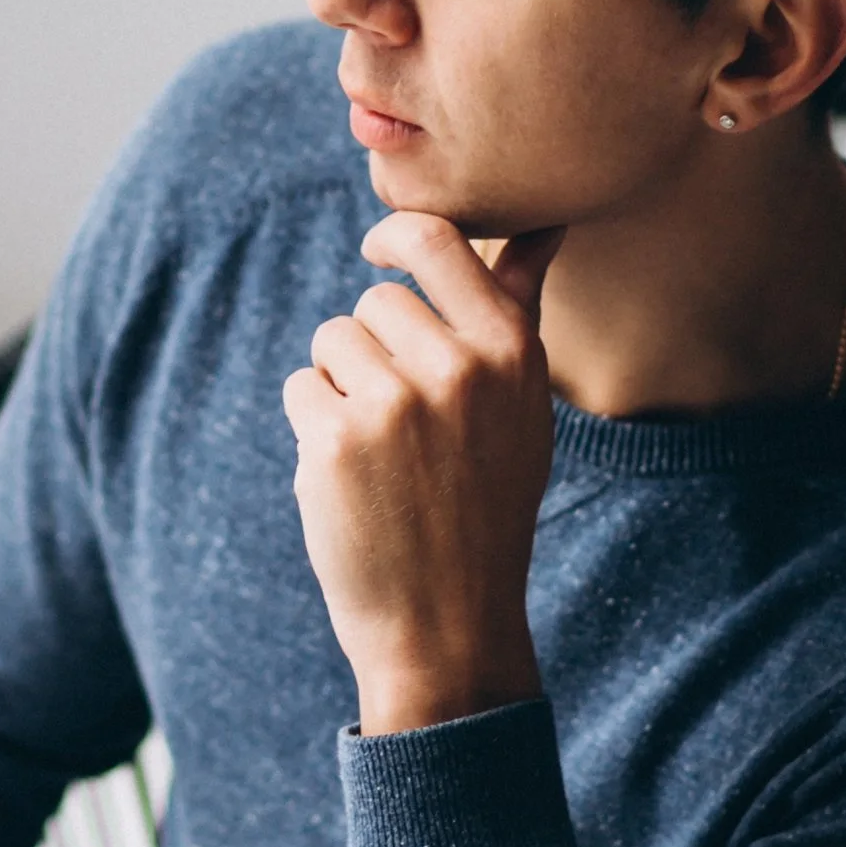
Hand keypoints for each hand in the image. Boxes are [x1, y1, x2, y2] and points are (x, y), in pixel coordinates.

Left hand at [283, 216, 564, 733]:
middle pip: (374, 302)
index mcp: (511, 353)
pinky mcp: (333, 441)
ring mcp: (393, 404)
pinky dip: (313, 429)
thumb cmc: (483, 506)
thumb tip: (543, 223)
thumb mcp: (524, 408)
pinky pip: (301, 389)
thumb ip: (517, 309)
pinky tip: (352, 480)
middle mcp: (457, 369)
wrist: (447, 623)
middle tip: (404, 426)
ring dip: (341, 387)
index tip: (377, 251)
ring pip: (331, 342)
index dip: (395, 238)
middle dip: (374, 348)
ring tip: (382, 456)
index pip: (436, 242)